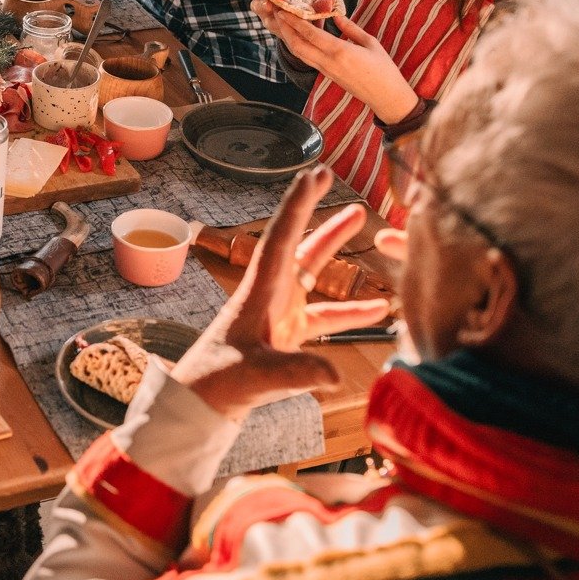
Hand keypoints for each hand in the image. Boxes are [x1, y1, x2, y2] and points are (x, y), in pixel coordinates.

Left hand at [171, 166, 390, 420]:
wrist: (198, 405)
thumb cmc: (216, 383)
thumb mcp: (256, 377)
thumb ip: (296, 373)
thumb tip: (336, 374)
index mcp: (259, 291)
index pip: (281, 237)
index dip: (298, 204)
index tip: (314, 174)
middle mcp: (269, 294)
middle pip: (299, 244)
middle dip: (318, 212)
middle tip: (333, 181)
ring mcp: (278, 313)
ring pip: (313, 273)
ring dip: (337, 251)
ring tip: (366, 225)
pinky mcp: (286, 335)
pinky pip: (324, 316)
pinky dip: (349, 312)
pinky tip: (379, 312)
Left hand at [244, 0, 418, 124]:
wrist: (386, 98)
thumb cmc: (383, 70)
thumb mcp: (370, 43)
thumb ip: (350, 28)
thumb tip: (336, 15)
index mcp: (340, 52)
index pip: (311, 35)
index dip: (294, 22)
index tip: (283, 10)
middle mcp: (328, 63)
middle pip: (298, 46)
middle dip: (284, 30)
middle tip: (276, 14)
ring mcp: (326, 71)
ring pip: (300, 54)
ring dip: (288, 39)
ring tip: (281, 24)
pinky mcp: (326, 76)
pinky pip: (307, 59)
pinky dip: (298, 47)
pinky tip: (295, 38)